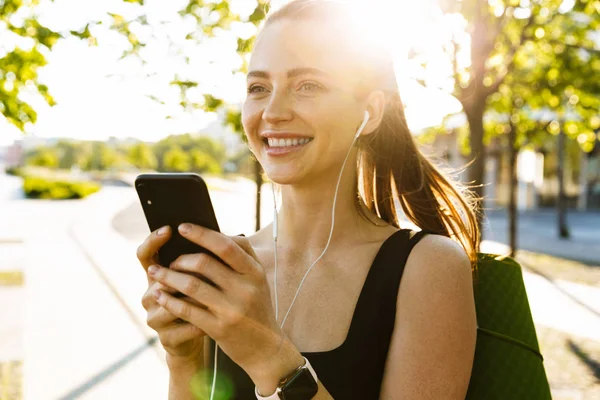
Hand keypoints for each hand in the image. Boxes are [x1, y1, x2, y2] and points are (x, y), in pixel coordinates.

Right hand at [136, 225, 205, 365]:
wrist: (199, 336)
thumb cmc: (203, 298)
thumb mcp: (200, 277)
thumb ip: (202, 258)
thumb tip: (217, 233)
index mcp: (157, 275)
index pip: (145, 253)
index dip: (153, 241)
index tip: (169, 229)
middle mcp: (150, 294)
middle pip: (160, 278)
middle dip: (184, 271)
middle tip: (205, 266)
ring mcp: (155, 317)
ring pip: (173, 303)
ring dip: (196, 297)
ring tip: (215, 293)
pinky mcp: (166, 338)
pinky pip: (185, 326)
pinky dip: (203, 321)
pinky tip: (219, 318)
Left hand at [148, 223, 303, 382]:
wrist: (266, 348)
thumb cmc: (256, 307)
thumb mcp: (258, 280)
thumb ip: (241, 257)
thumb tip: (213, 234)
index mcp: (255, 272)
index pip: (226, 246)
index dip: (202, 234)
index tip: (182, 227)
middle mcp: (245, 289)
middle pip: (205, 263)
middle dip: (180, 258)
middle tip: (169, 259)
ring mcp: (232, 309)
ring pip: (192, 285)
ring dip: (168, 277)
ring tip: (155, 272)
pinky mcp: (219, 328)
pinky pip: (187, 309)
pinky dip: (170, 300)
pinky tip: (160, 295)